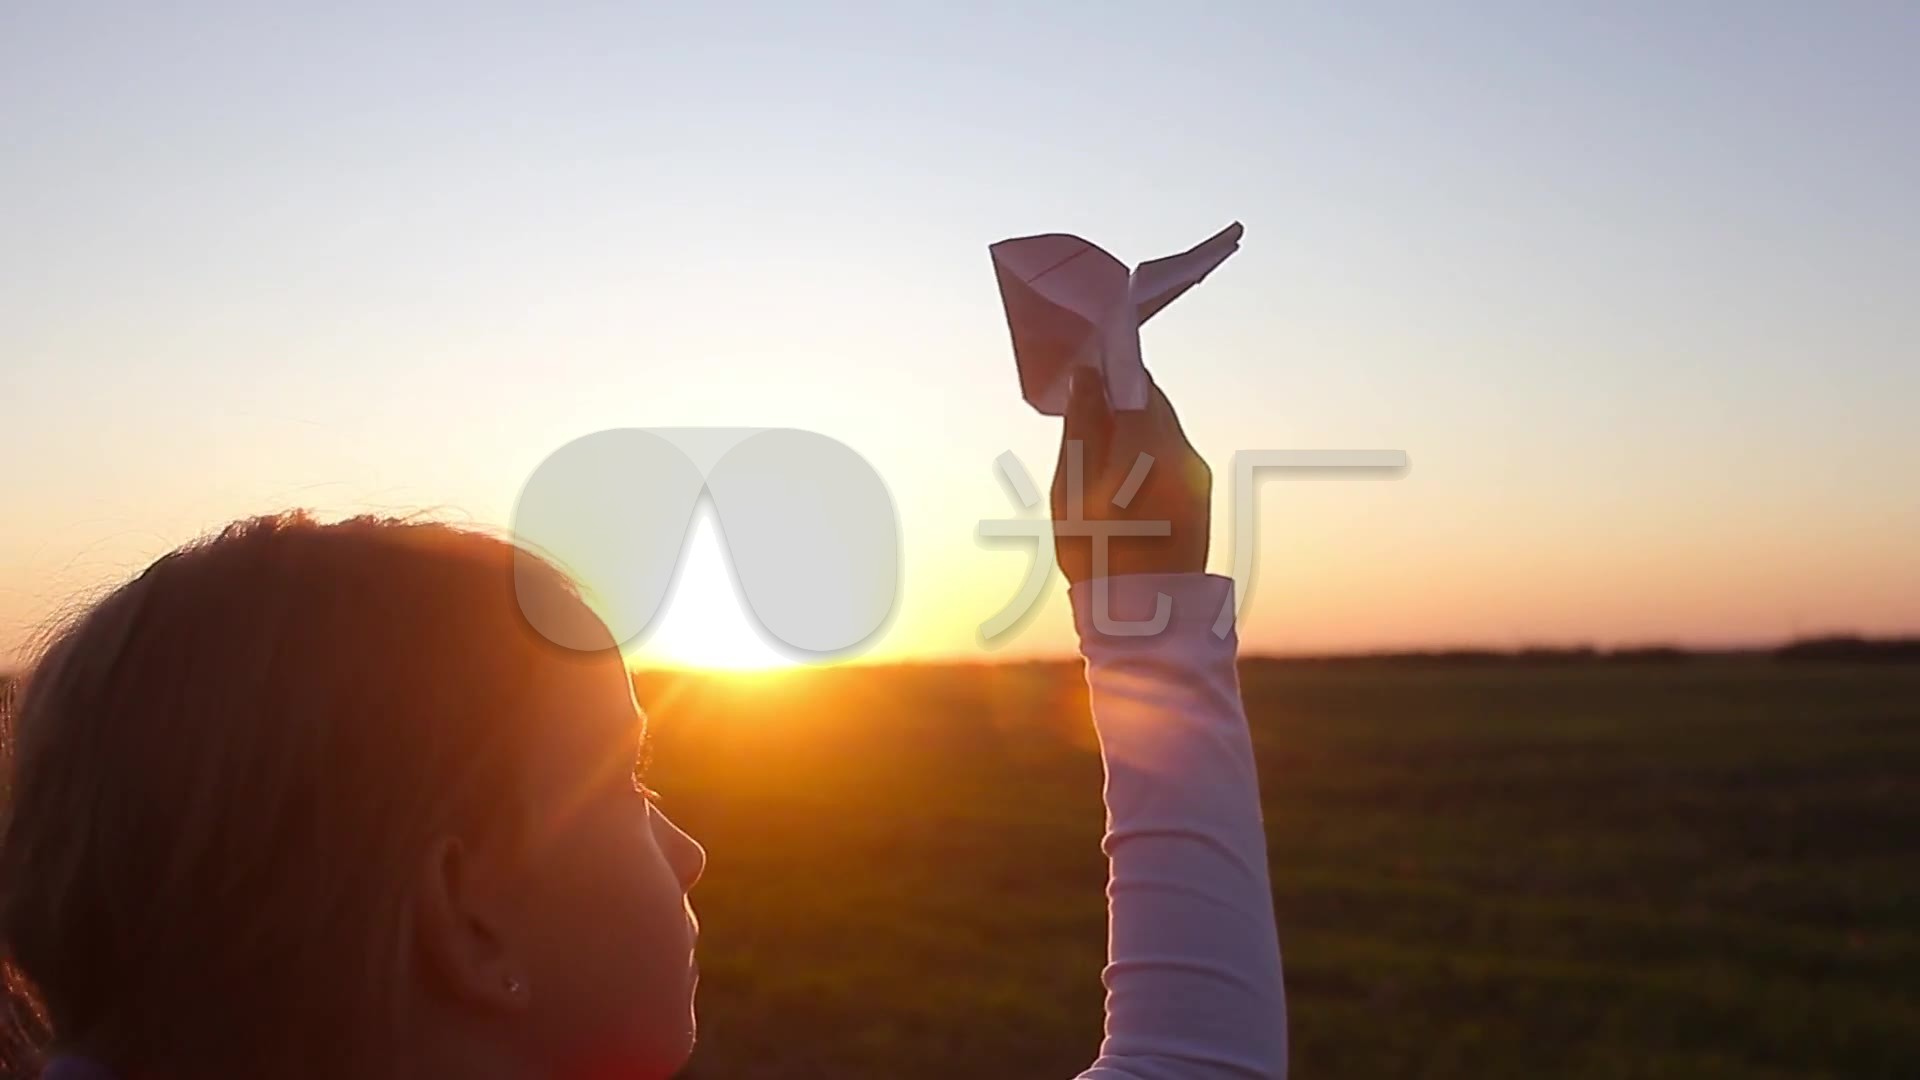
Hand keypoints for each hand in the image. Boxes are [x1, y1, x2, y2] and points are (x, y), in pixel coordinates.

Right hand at [1050, 371, 1211, 583]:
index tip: (1083, 381)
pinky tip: (1122, 485)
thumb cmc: (1097, 555)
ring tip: (1098, 464)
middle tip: (1083, 423)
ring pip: (1161, 430)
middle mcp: (1183, 454)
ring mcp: (1197, 475)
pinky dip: (1146, 457)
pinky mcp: (1201, 493)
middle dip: (1118, 405)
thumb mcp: (1072, 491)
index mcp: (1150, 449)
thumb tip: (1087, 376)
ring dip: (1132, 433)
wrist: (1147, 616)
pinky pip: (1171, 456)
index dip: (1109, 375)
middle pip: (1152, 405)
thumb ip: (1082, 428)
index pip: (1137, 384)